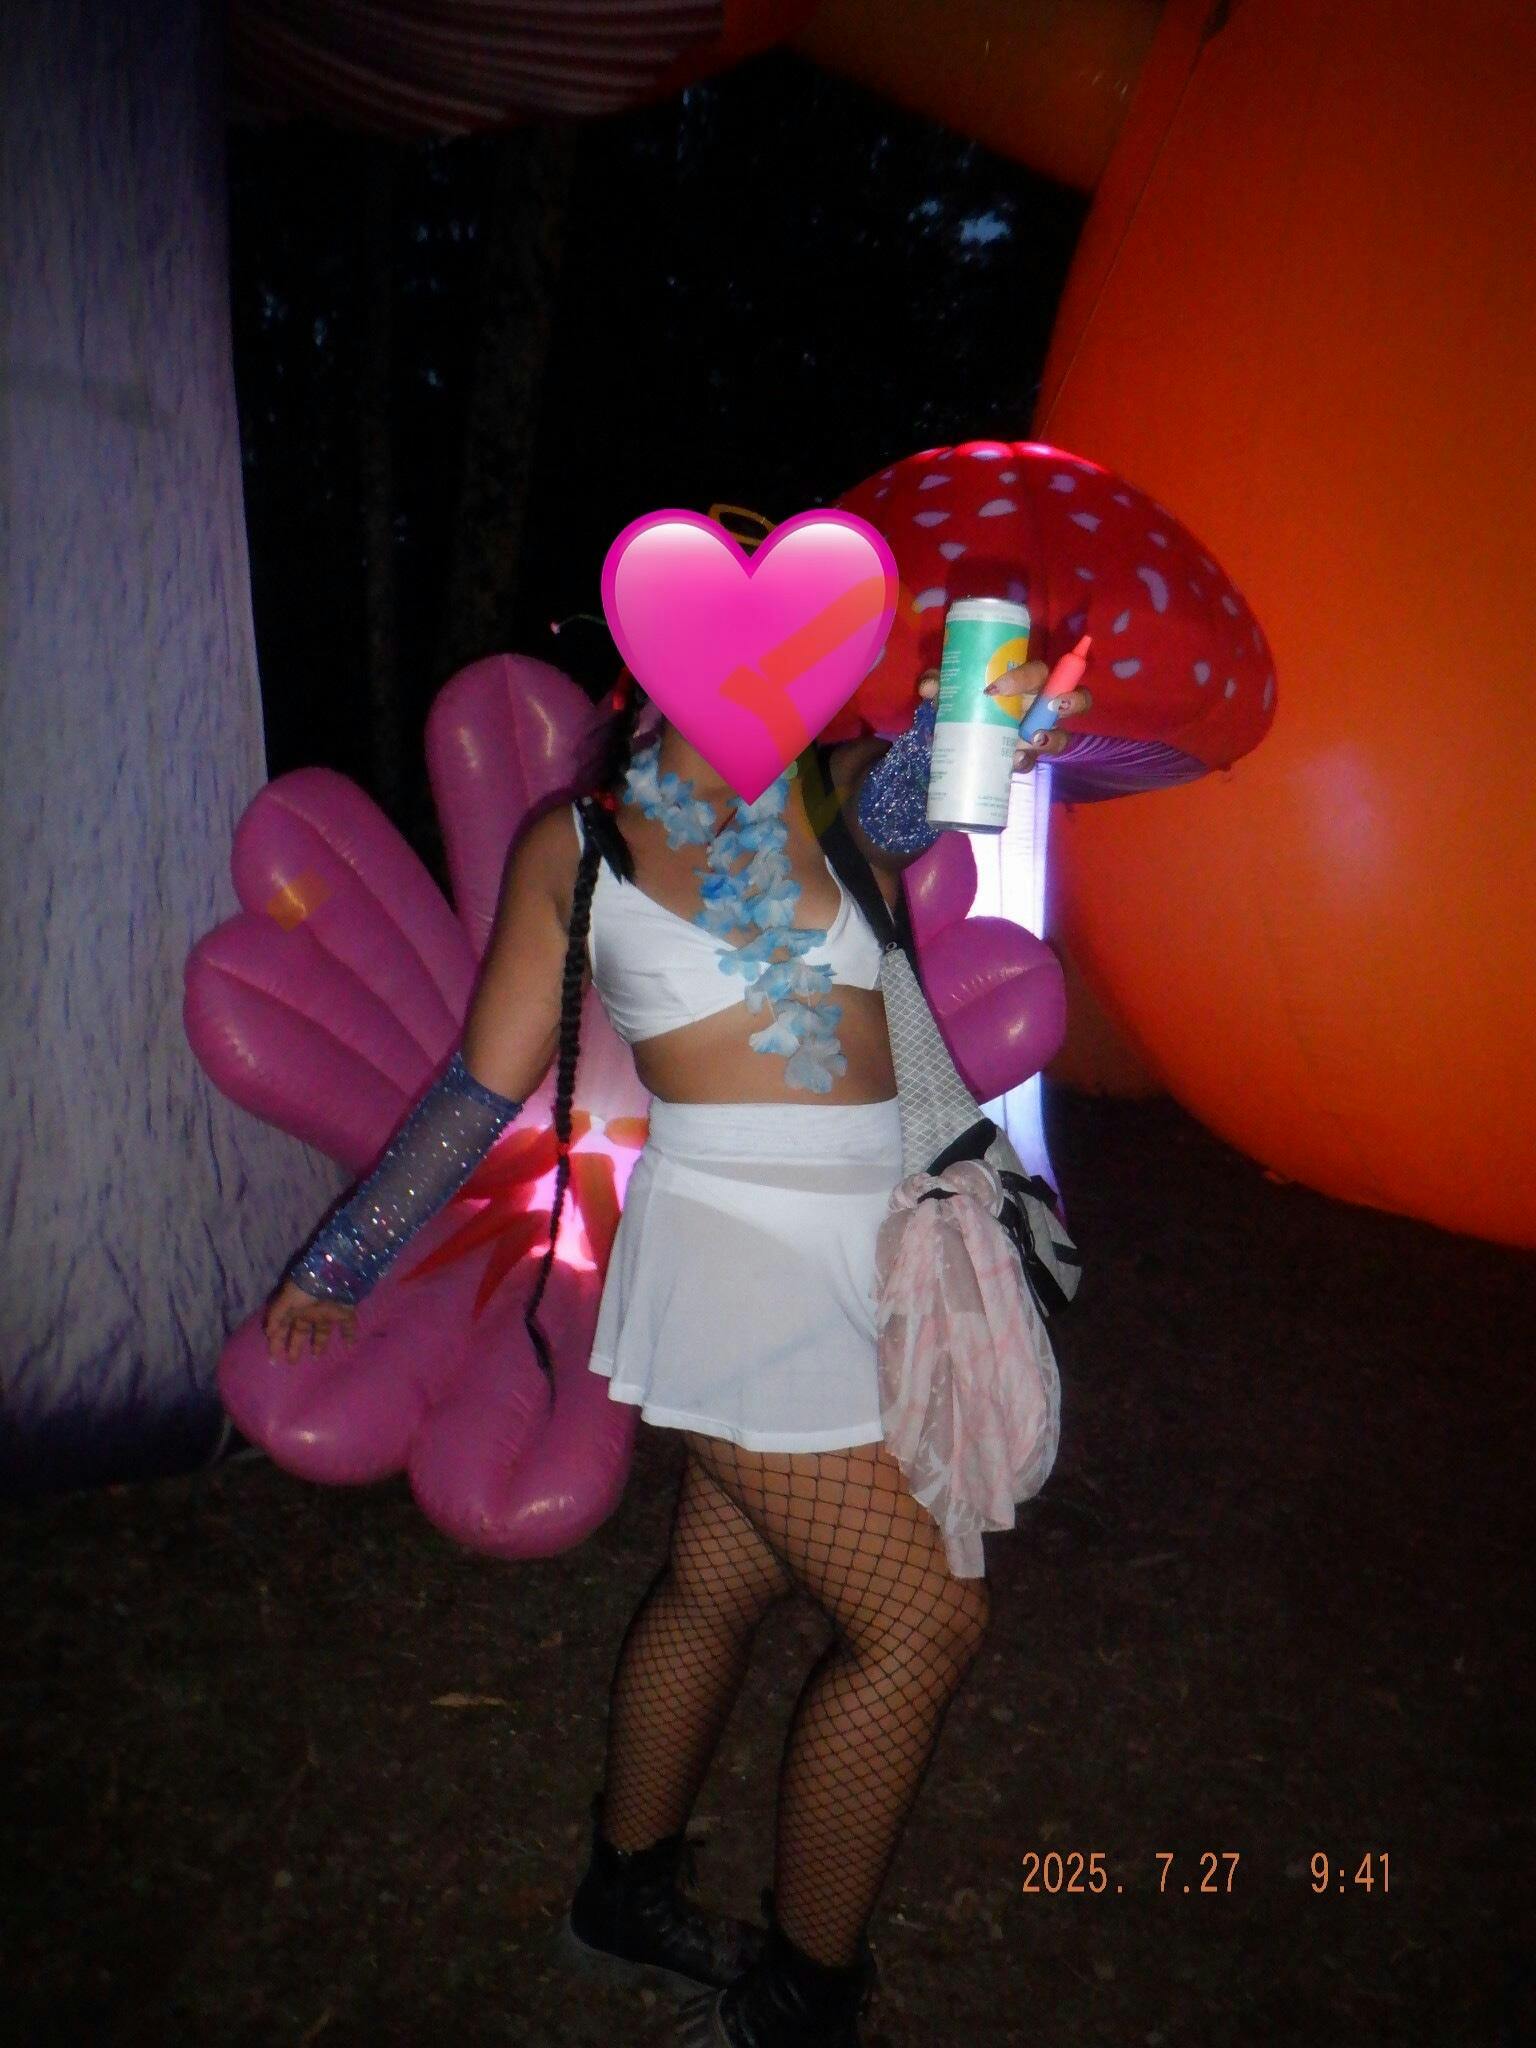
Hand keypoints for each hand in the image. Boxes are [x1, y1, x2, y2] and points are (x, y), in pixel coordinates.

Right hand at [263, 1278, 358, 1363]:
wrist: (334, 1274)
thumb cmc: (307, 1286)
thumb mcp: (286, 1298)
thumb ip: (276, 1316)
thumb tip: (268, 1334)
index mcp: (294, 1309)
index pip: (282, 1329)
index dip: (276, 1343)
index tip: (273, 1360)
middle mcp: (309, 1312)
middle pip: (300, 1333)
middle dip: (295, 1346)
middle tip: (292, 1362)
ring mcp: (327, 1312)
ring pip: (322, 1332)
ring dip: (319, 1344)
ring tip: (315, 1358)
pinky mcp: (345, 1312)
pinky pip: (348, 1326)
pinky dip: (350, 1335)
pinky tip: (350, 1346)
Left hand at [915, 650, 1094, 775]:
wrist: (956, 727)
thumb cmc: (964, 695)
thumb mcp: (951, 685)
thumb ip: (941, 681)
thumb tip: (929, 688)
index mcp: (1027, 679)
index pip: (1038, 671)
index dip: (1025, 677)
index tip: (996, 687)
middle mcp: (1041, 704)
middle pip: (1075, 698)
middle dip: (1072, 701)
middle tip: (1053, 708)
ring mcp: (1040, 732)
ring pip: (1063, 735)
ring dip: (1052, 739)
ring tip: (1031, 743)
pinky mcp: (1028, 755)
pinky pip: (1034, 761)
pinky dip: (1024, 763)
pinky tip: (1011, 763)